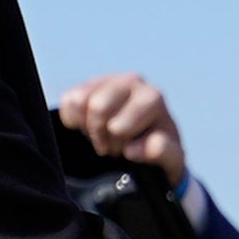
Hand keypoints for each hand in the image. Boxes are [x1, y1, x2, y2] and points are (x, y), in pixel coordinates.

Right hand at [59, 72, 187, 185]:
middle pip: (97, 108)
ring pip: (79, 102)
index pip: (119, 125)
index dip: (119, 145)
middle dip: (102, 136)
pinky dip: (74, 121)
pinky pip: (68, 101)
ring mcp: (108, 81)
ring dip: (89, 129)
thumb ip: (162, 152)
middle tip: (114, 146)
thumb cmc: (159, 147)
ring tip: (104, 136)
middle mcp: (131, 82)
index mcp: (152, 98)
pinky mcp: (87, 86)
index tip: (127, 152)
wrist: (145, 140)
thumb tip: (133, 149)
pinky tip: (92, 128)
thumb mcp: (171, 157)